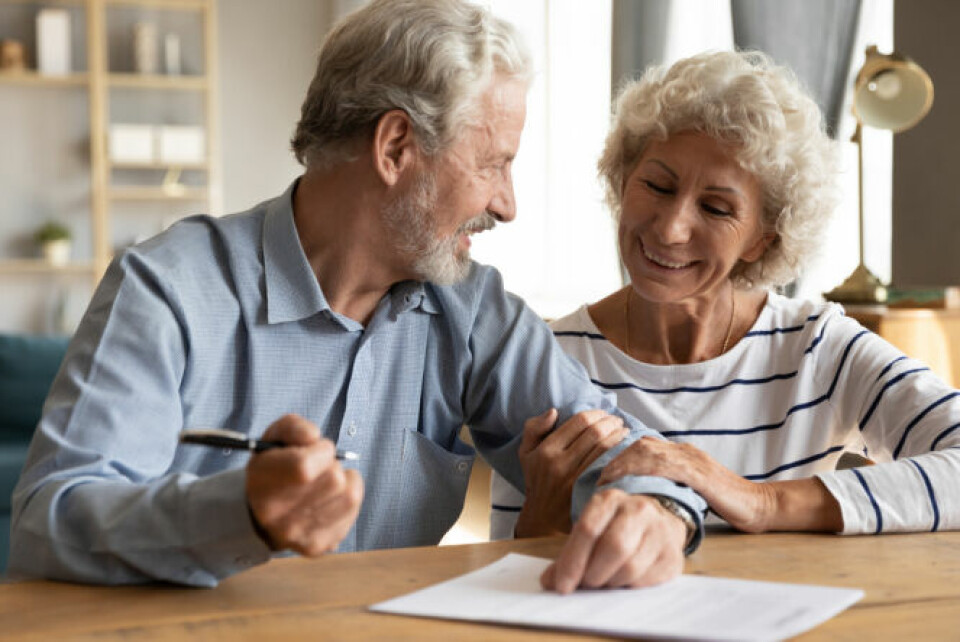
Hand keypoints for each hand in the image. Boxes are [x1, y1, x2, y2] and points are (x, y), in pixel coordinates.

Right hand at [246, 414, 363, 555]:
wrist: (258, 513)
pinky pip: (353, 512)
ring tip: (325, 482)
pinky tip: (330, 497)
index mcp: (262, 485)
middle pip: (334, 479)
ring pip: (350, 496)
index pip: (304, 466)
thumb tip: (314, 437)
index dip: (320, 451)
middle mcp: (277, 516)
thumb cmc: (272, 468)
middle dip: (332, 466)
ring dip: (343, 482)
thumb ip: (294, 427)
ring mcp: (298, 535)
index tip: (316, 450)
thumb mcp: (274, 438)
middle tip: (319, 468)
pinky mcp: (317, 546)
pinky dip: (348, 497)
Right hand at [515, 409, 627, 536]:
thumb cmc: (538, 481)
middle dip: (610, 422)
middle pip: (595, 433)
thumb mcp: (526, 453)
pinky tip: (625, 449)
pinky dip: (620, 454)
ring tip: (624, 431)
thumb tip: (554, 412)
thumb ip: (534, 428)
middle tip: (617, 420)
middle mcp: (560, 464)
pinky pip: (609, 466)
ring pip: (605, 449)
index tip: (603, 414)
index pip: (579, 422)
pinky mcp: (589, 491)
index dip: (596, 413)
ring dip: (619, 435)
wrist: (543, 519)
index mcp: (546, 451)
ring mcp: (576, 479)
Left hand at [541, 490, 686, 593]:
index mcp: (609, 500)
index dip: (572, 562)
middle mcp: (637, 509)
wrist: (658, 521)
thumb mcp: (591, 530)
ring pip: (631, 567)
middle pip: (613, 547)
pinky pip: (647, 580)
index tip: (562, 586)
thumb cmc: (615, 528)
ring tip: (605, 581)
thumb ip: (569, 554)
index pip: (588, 530)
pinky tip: (624, 581)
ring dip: (611, 583)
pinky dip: (629, 587)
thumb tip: (549, 582)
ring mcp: (659, 530)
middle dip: (594, 574)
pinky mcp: (673, 554)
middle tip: (587, 584)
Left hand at [598, 436, 772, 532]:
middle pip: (641, 444)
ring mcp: (694, 460)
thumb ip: (670, 484)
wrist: (761, 505)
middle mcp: (685, 451)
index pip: (642, 445)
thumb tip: (640, 493)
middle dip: (615, 458)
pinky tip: (632, 481)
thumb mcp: (692, 488)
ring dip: (624, 464)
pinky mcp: (701, 474)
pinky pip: (667, 466)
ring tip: (608, 481)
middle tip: (598, 477)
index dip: (619, 455)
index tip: (602, 472)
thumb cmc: (726, 502)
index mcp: (682, 453)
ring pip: (649, 451)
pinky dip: (645, 471)